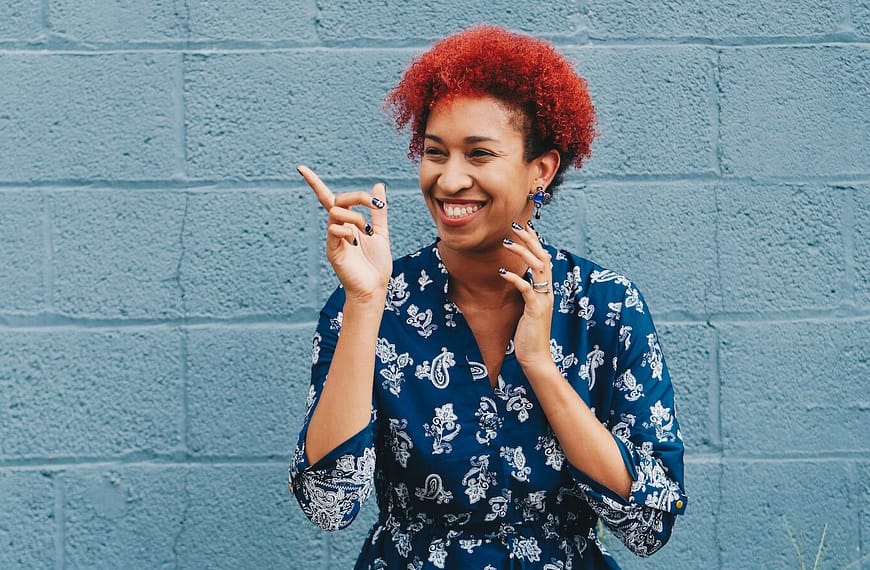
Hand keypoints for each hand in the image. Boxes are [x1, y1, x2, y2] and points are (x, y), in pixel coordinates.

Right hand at [298, 165, 391, 301]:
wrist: (375, 287)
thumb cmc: (377, 264)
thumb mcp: (381, 232)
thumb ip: (378, 210)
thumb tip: (378, 186)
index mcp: (348, 223)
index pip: (328, 199)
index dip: (314, 183)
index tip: (300, 168)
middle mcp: (337, 229)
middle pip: (337, 200)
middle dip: (357, 197)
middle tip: (374, 204)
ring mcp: (333, 239)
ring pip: (336, 212)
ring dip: (356, 217)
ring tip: (366, 232)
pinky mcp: (332, 250)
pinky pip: (334, 230)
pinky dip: (348, 231)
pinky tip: (356, 243)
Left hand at [498, 220, 553, 368]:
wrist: (535, 357)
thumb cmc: (529, 334)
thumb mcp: (528, 309)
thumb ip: (527, 293)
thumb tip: (519, 279)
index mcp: (547, 290)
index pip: (544, 259)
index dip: (535, 242)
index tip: (524, 227)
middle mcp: (548, 292)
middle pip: (543, 257)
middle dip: (530, 239)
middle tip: (515, 225)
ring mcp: (544, 300)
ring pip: (538, 268)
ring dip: (522, 252)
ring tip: (507, 242)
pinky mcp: (536, 310)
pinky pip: (527, 289)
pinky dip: (516, 278)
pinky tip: (503, 272)